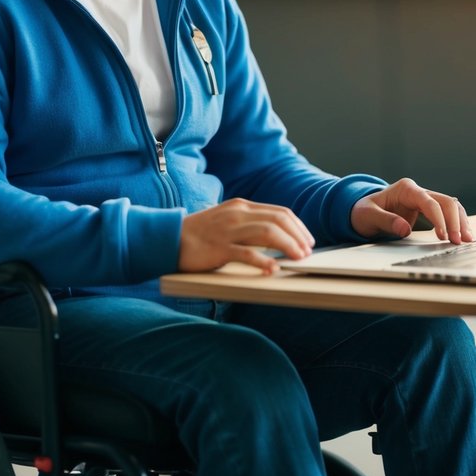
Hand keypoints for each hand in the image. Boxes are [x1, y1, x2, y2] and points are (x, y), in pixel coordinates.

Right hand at [179, 198, 314, 274]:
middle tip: (308, 251)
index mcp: (242, 206)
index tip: (307, 240)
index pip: (279, 212)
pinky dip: (263, 261)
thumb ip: (248, 224)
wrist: (168, 237)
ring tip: (299, 258)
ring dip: (288, 246)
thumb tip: (276, 237)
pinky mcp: (218, 247)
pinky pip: (246, 254)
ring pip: (268, 233)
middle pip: (278, 220)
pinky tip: (273, 269)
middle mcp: (237, 214)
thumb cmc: (200, 234)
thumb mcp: (227, 221)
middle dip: (298, 236)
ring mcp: (228, 230)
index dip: (298, 226)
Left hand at [350, 178, 472, 243]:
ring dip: (461, 222)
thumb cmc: (364, 212)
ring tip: (468, 240)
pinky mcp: (429, 209)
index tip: (443, 236)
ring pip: (451, 206)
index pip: (429, 202)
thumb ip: (385, 221)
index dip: (439, 219)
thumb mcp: (368, 216)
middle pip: (445, 202)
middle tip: (459, 242)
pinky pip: (448, 213)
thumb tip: (405, 229)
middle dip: (455, 221)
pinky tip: (464, 236)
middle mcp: (418, 191)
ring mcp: (425, 199)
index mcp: (405, 189)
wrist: (363, 211)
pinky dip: (457, 223)